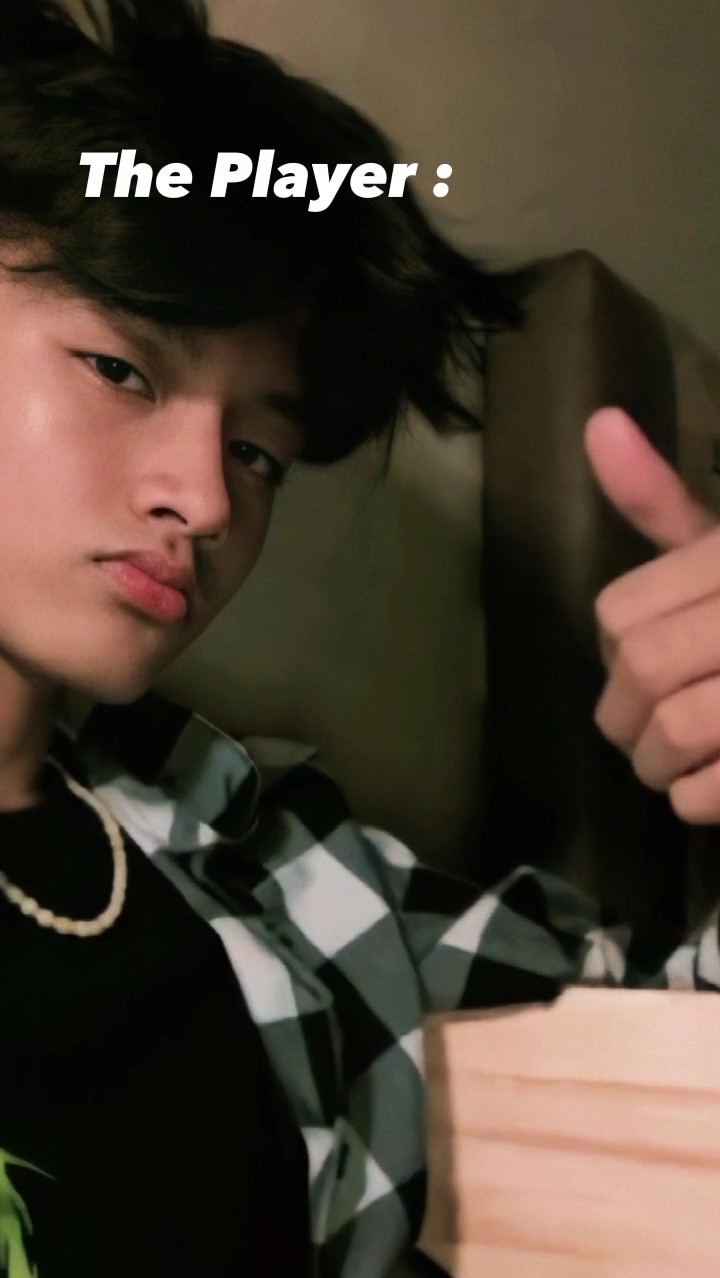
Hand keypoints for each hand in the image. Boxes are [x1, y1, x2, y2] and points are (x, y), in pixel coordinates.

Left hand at [585, 406, 719, 822]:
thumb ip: (663, 501)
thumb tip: (596, 423)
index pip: (621, 612)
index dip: (612, 650)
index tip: (631, 666)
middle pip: (646, 668)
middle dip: (624, 716)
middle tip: (635, 734)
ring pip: (680, 727)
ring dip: (656, 763)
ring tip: (666, 765)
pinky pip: (717, 788)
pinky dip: (697, 799)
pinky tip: (704, 787)